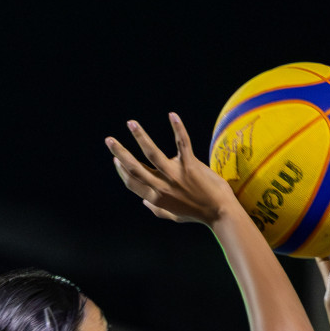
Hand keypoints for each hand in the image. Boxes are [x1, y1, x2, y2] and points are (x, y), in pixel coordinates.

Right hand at [105, 113, 239, 224]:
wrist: (220, 212)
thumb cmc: (198, 213)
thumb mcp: (174, 216)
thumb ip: (157, 209)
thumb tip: (144, 201)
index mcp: (156, 197)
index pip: (132, 181)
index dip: (121, 170)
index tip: (116, 158)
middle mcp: (162, 186)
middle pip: (135, 167)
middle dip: (120, 152)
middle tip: (109, 140)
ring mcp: (175, 175)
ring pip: (152, 153)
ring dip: (140, 136)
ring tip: (131, 123)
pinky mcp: (190, 166)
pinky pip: (182, 143)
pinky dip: (177, 128)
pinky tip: (172, 115)